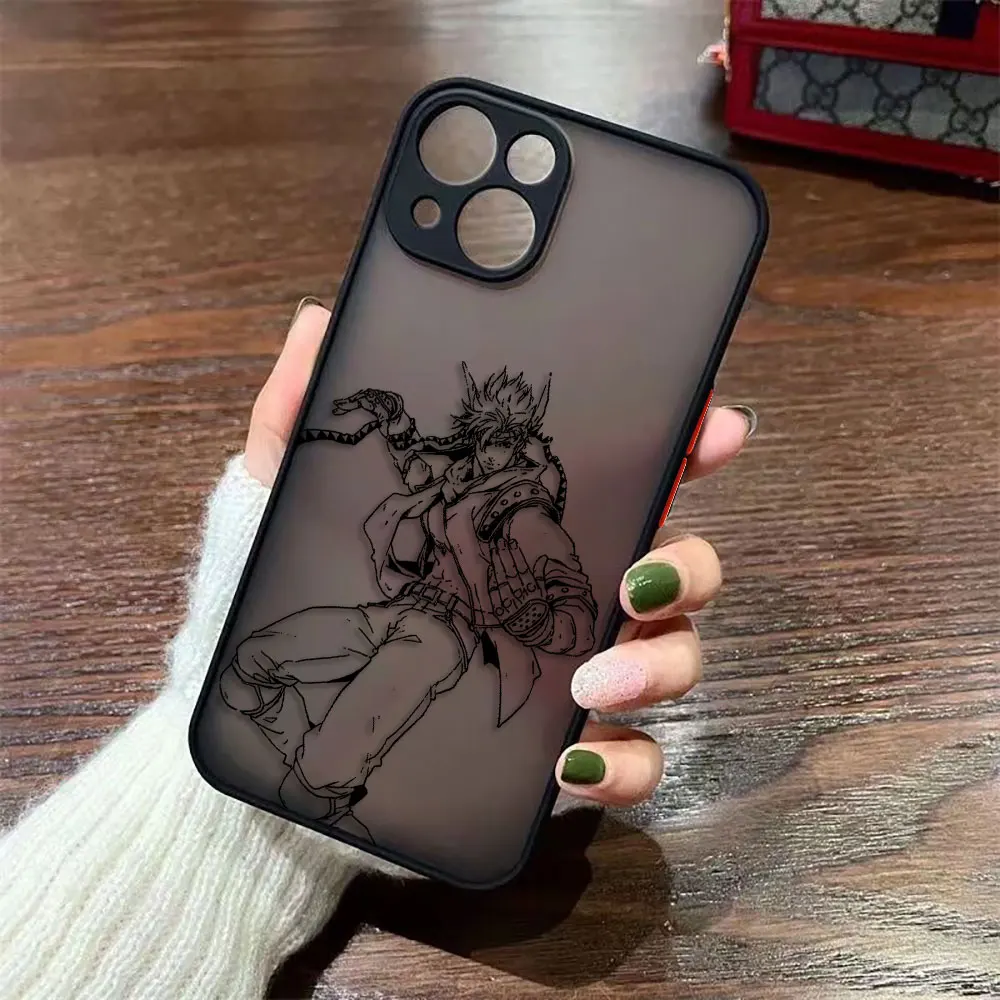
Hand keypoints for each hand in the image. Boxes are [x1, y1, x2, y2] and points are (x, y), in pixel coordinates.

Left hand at [246, 300, 757, 811]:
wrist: (277, 730)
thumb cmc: (294, 605)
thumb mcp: (285, 502)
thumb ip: (302, 417)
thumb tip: (321, 325)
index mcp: (527, 528)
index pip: (628, 476)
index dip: (686, 447)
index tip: (712, 427)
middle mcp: (572, 593)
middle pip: (679, 566)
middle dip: (688, 565)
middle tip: (637, 577)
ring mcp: (577, 673)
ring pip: (675, 659)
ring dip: (660, 665)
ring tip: (590, 679)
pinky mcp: (563, 753)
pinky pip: (633, 764)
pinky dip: (626, 763)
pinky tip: (573, 759)